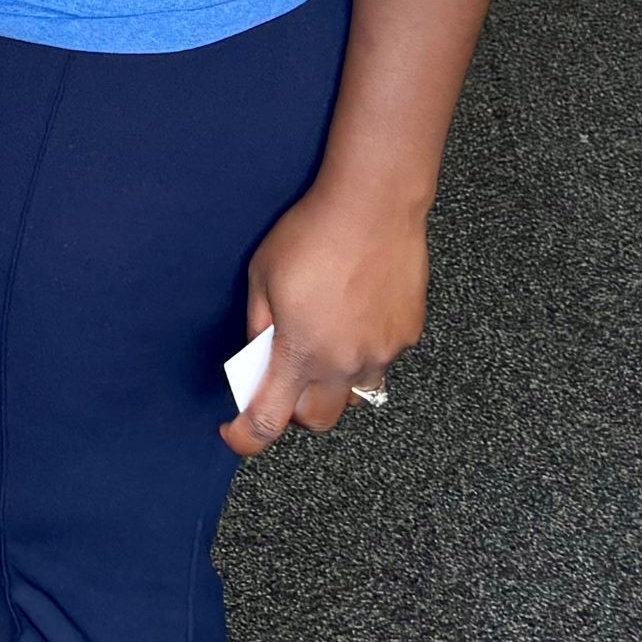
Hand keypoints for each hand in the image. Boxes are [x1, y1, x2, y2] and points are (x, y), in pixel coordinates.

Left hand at [223, 180, 429, 454]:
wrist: (373, 206)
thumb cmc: (311, 234)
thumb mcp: (262, 278)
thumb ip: (258, 328)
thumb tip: (255, 361)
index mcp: (301, 351)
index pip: (269, 418)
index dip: (246, 435)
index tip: (234, 433)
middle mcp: (345, 362)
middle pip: (318, 420)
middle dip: (296, 409)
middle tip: (283, 378)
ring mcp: (382, 352)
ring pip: (353, 393)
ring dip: (333, 382)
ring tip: (323, 340)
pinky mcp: (407, 336)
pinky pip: (380, 360)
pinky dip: (362, 351)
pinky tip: (353, 314)